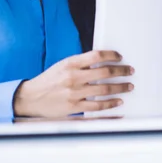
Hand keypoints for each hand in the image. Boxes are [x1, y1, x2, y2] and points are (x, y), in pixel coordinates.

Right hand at [13, 50, 133, 116]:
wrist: (31, 98)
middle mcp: (73, 77)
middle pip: (105, 72)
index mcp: (70, 63)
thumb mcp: (63, 65)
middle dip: (121, 71)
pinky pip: (97, 106)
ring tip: (129, 86)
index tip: (120, 57)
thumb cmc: (49, 80)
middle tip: (130, 71)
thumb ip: (81, 63)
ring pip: (104, 89)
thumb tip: (102, 61)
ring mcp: (74, 93)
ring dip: (120, 87)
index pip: (97, 55)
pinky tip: (118, 101)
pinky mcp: (74, 107)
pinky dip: (110, 104)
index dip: (111, 55)